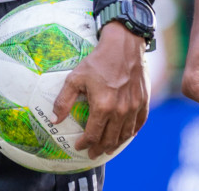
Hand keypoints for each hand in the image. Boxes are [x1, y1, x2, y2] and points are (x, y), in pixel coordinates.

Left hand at [50, 23, 148, 157]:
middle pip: (110, 139)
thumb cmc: (98, 61)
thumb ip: (64, 100)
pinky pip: (139, 124)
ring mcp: (134, 107)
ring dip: (115, 144)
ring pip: (125, 134)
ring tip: (108, 148)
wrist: (124, 45)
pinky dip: (131, 132)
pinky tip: (126, 135)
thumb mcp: (75, 77)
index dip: (85, 144)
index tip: (79, 146)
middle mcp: (120, 110)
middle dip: (100, 149)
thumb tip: (54, 119)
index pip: (93, 135)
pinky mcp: (144, 101)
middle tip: (93, 153)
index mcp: (103, 106)